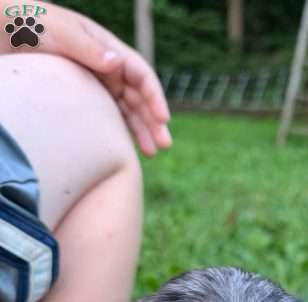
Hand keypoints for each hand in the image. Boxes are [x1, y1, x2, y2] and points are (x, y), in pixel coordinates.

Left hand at [3, 3, 171, 155]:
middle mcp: (105, 66)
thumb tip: (118, 64)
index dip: (154, 96)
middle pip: (138, 96)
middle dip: (154, 120)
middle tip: (164, 144)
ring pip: (127, 109)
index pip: (140, 73)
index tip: (162, 118)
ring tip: (152, 152)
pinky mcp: (83, 98)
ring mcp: (95, 83)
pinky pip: (108, 116)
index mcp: (104, 47)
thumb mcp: (54, 30)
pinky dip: (121, 131)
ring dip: (142, 130)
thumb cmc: (23, 25)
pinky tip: (128, 147)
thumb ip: (86, 47)